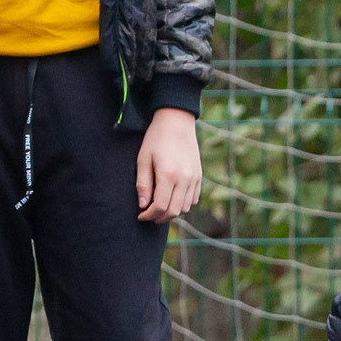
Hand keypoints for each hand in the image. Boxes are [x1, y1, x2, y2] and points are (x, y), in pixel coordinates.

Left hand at [136, 106, 201, 222]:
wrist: (177, 122)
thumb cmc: (156, 138)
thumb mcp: (143, 159)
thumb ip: (143, 184)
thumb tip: (143, 205)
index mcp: (168, 174)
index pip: (160, 206)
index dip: (149, 215)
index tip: (141, 215)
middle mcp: (184, 179)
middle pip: (174, 211)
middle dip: (159, 217)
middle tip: (149, 215)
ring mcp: (194, 178)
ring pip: (185, 208)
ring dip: (172, 213)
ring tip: (160, 208)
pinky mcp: (199, 176)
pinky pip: (193, 199)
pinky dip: (183, 204)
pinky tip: (172, 199)